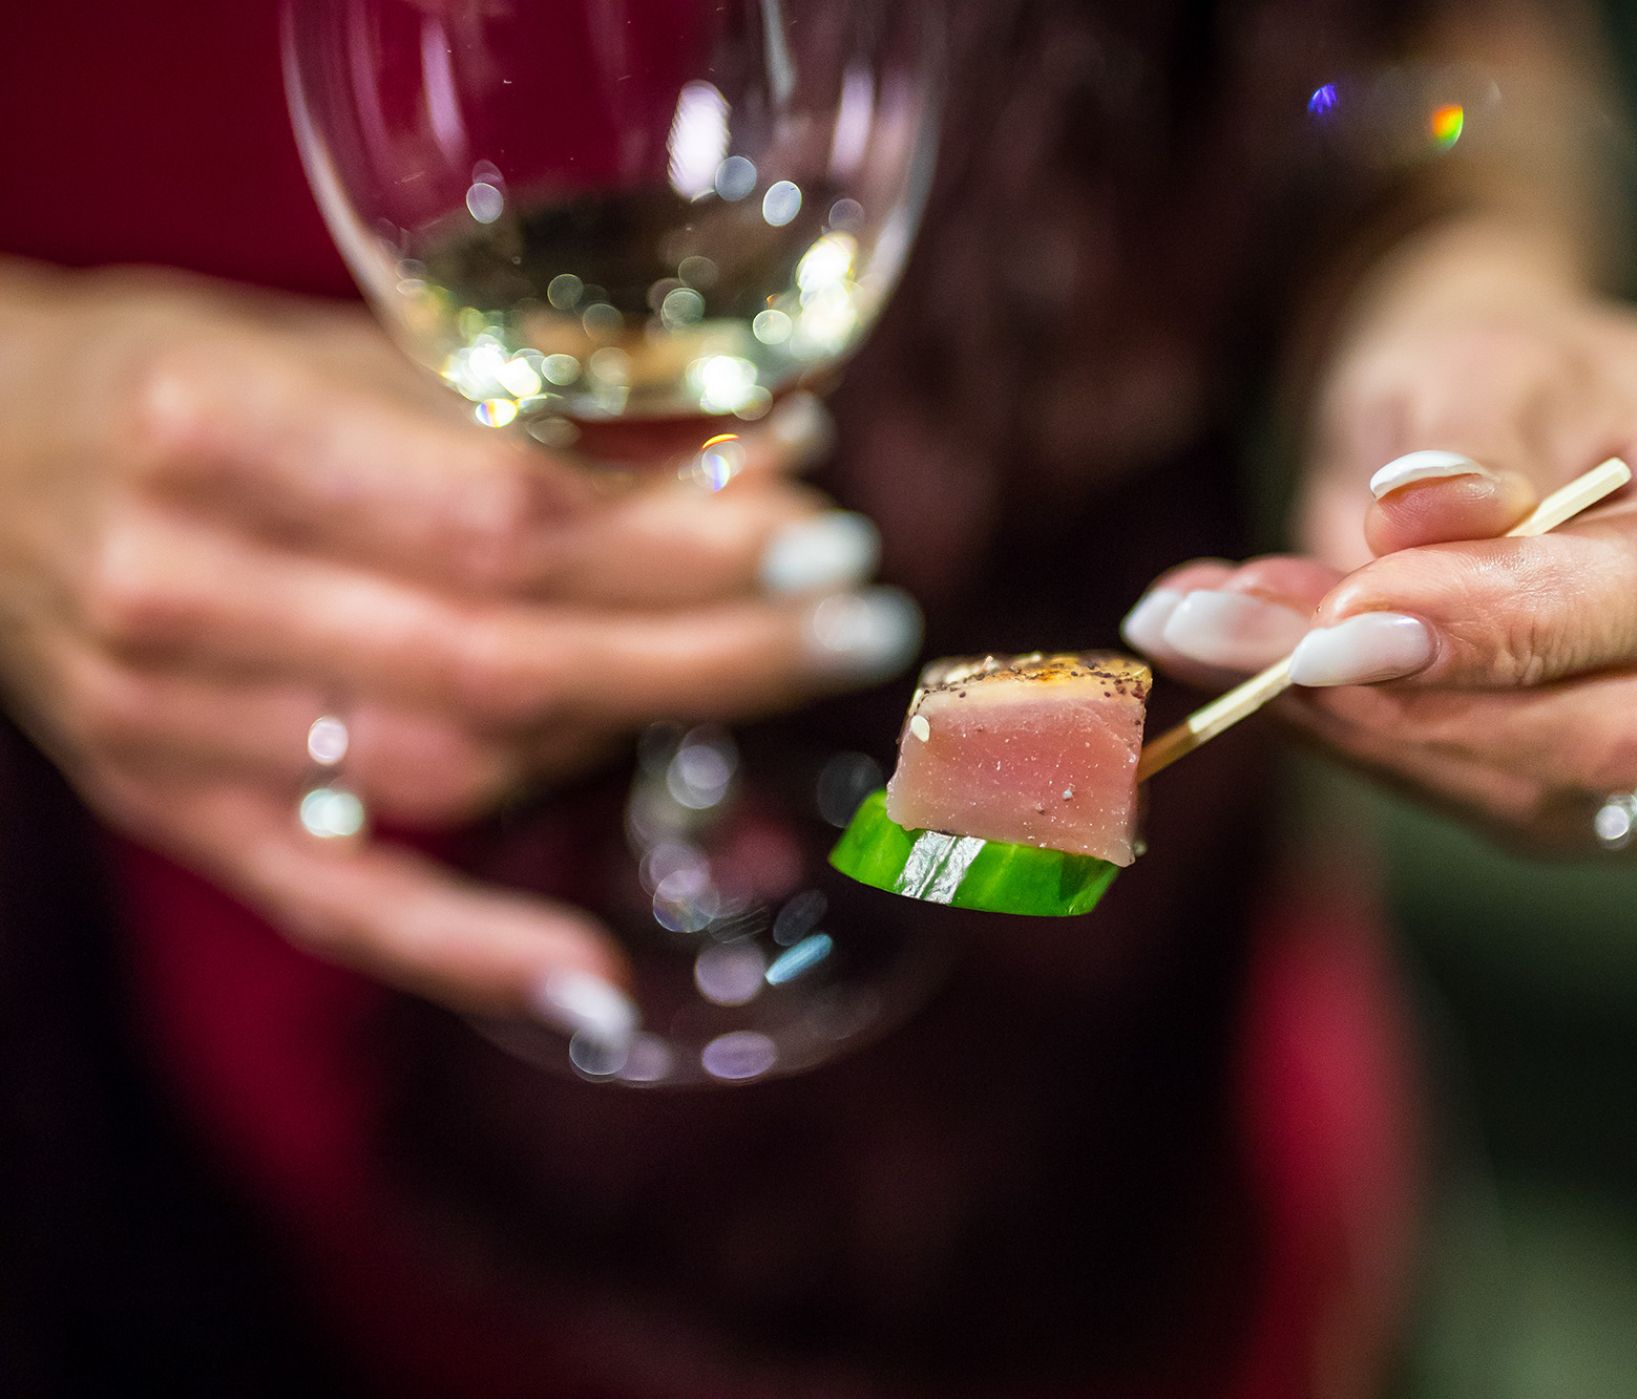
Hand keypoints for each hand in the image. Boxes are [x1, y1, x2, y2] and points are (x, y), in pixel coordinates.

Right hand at [0, 263, 917, 1028]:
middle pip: (502, 654)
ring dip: (635, 737)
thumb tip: (764, 438)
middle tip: (861, 618)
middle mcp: (180, 594)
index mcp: (205, 433)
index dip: (681, 541)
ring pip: (455, 772)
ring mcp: (171, 732)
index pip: (498, 517)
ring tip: (769, 682)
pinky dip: (473, 954)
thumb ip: (524, 401)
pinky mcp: (180, 818)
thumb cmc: (156, 379)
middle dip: (712, 646)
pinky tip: (599, 988)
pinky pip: (340, 910)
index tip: (818, 528)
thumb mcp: (316, 338)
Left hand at [1123, 236, 1636, 849]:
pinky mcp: (1630, 806)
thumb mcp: (1477, 359)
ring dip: (1357, 726)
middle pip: (1625, 731)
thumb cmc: (1515, 372)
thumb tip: (1414, 516)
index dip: (1509, 622)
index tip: (1342, 623)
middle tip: (1225, 632)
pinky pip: (1491, 809)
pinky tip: (1258, 674)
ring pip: (1540, 793)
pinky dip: (1363, 746)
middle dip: (1411, 697)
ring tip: (1207, 628)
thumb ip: (1459, 445)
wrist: (1510, 417)